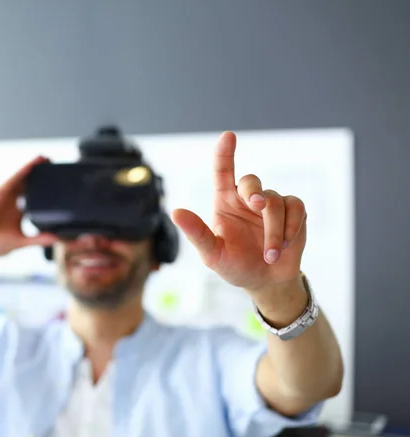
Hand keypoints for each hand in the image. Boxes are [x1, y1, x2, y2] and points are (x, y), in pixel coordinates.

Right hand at [0, 155, 57, 260]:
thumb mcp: (22, 241)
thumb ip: (39, 239)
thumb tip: (56, 239)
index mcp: (20, 211)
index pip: (35, 196)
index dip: (45, 187)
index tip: (58, 180)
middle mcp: (13, 201)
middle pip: (28, 183)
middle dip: (39, 173)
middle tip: (53, 162)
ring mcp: (5, 197)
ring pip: (21, 179)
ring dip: (31, 168)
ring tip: (44, 158)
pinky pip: (11, 181)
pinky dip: (21, 173)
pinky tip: (30, 166)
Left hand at [171, 132, 306, 293]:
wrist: (266, 282)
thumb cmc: (234, 266)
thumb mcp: (212, 254)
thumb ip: (196, 233)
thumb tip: (175, 212)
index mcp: (225, 202)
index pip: (223, 171)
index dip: (224, 153)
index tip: (228, 136)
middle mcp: (247, 198)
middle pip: (252, 181)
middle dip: (254, 192)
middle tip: (256, 205)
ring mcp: (271, 203)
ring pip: (275, 201)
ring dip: (274, 231)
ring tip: (269, 255)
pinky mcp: (293, 211)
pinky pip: (296, 207)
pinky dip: (291, 228)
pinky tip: (284, 247)